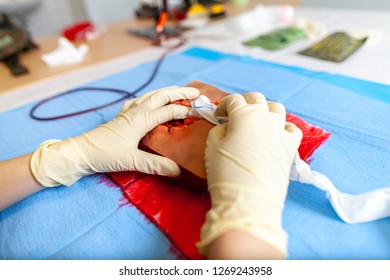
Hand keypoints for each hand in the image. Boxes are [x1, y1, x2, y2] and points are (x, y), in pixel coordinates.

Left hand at [30, 86, 199, 186]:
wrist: (80, 152)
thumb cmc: (105, 155)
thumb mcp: (132, 161)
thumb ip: (156, 165)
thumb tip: (178, 170)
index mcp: (141, 119)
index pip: (170, 110)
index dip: (187, 110)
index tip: (201, 113)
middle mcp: (136, 111)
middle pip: (162, 95)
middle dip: (180, 92)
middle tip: (197, 92)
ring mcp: (128, 112)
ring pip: (151, 95)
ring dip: (167, 92)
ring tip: (179, 93)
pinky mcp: (121, 117)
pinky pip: (140, 101)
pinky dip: (151, 98)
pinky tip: (149, 101)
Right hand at [198, 92, 301, 257]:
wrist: (248, 200)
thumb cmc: (225, 172)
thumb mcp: (212, 146)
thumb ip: (220, 129)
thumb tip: (229, 127)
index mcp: (244, 115)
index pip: (233, 100)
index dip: (223, 106)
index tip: (218, 116)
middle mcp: (265, 118)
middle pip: (256, 99)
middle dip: (244, 102)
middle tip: (235, 114)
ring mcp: (281, 132)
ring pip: (276, 108)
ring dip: (264, 109)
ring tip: (256, 120)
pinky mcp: (290, 148)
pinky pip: (291, 129)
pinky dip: (283, 127)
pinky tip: (275, 134)